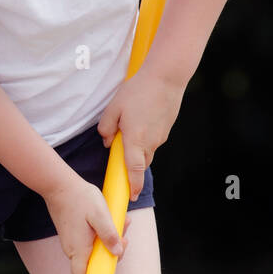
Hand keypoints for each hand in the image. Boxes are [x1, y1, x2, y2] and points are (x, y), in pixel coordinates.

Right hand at [45, 170, 129, 273]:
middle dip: (112, 252)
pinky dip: (101, 234)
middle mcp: (73, 249)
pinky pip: (89, 241)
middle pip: (93, 263)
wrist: (60, 185)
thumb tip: (118, 252)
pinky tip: (109, 219)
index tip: (111, 262)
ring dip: (109, 240)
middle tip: (123, 235)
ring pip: (93, 250)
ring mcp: (71, 242)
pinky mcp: (73, 234)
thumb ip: (109, 234)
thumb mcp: (99, 214)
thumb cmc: (80, 198)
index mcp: (78, 248)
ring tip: (119, 222)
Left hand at [96, 70, 184, 200]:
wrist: (166, 77)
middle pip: (140, 163)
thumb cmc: (138, 91)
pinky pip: (154, 139)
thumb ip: (106, 128)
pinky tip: (141, 119)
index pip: (134, 170)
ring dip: (138, 148)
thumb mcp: (114, 107)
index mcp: (135, 140)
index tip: (132, 196)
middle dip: (132, 165)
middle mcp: (150, 142)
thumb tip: (108, 142)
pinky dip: (146, 136)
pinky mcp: (166, 128)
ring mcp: (161, 136)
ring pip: (147, 150)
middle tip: (121, 153)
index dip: (134, 185)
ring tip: (130, 127)